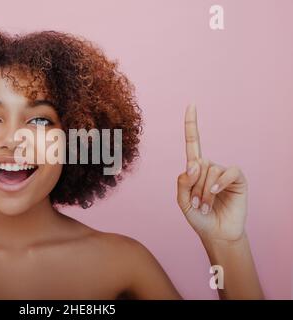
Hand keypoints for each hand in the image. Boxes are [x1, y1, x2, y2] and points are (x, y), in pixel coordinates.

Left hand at [177, 105, 247, 241]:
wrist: (216, 233)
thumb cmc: (198, 217)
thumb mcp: (182, 201)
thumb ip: (182, 182)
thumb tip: (194, 164)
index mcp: (194, 169)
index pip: (193, 143)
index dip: (191, 124)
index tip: (191, 104)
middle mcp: (209, 166)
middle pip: (197, 165)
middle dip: (194, 188)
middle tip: (196, 204)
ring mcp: (223, 172)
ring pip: (210, 171)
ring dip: (205, 191)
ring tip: (205, 206)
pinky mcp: (237, 178)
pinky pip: (228, 171)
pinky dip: (220, 182)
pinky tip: (218, 192)